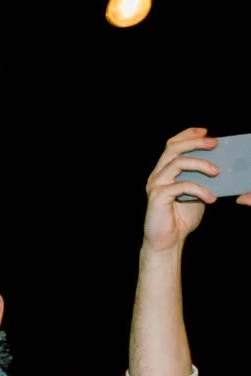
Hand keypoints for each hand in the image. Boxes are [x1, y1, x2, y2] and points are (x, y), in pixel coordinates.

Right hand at [143, 127, 241, 256]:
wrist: (168, 241)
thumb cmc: (182, 217)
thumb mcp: (197, 191)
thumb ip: (202, 178)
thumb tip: (222, 164)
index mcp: (165, 171)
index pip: (172, 145)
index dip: (188, 135)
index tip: (206, 132)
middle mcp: (157, 175)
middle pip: (173, 148)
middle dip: (196, 142)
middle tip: (215, 143)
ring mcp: (155, 185)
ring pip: (177, 162)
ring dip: (200, 164)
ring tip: (217, 172)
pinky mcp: (157, 197)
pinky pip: (181, 186)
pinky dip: (200, 190)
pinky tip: (211, 199)